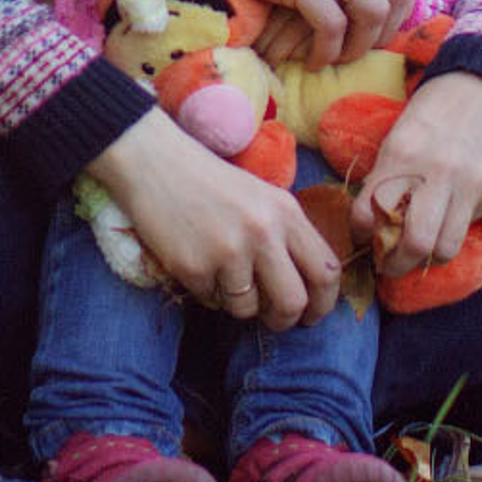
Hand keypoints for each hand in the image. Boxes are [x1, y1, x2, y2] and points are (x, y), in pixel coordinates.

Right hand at [89, 108, 342, 327]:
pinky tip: (195, 260)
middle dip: (284, 320)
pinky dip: (205, 290)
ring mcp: (228, 250)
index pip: (326, 271)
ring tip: (222, 275)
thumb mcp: (261, 197)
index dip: (323, 304)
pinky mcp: (194, 266)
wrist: (154, 162)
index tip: (311, 315)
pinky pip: (210, 300)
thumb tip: (307, 287)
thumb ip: (287, 235)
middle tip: (272, 319)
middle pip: (293, 302)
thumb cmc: (210, 181)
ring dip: (237, 303)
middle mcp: (263, 231)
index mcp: (286, 211)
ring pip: (248, 308)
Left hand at [349, 71, 481, 280]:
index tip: (362, 237)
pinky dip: (452, 232)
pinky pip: (467, 228)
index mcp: (401, 154)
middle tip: (388, 266)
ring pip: (444, 249)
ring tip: (418, 252)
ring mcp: (467, 185)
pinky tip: (446, 220)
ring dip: (427, 258)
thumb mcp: (400, 134)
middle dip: (395, 265)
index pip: (370, 211)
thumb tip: (372, 220)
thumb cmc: (435, 110)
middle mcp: (435, 173)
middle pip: (412, 243)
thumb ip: (387, 175)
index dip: (360, 232)